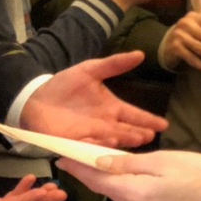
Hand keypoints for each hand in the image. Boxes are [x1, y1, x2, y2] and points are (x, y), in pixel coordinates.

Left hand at [20, 51, 167, 148]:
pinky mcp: (74, 143)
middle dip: (137, 134)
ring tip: (132, 139)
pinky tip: (106, 142)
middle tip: (148, 135)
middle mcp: (105, 125)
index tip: (163, 125)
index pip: (133, 115)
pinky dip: (97, 145)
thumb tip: (140, 54)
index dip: (147, 120)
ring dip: (121, 141)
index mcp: (111, 109)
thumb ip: (114, 64)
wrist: (38, 97)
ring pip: (109, 141)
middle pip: (125, 132)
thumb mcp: (90, 70)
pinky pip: (87, 146)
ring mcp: (90, 136)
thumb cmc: (65, 85)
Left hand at [57, 150, 200, 200]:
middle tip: (75, 153)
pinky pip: (133, 197)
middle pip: (105, 187)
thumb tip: (100, 161)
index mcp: (133, 193)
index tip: (60, 157)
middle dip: (89, 170)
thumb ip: (129, 163)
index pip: (96, 180)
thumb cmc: (198, 174)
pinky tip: (125, 171)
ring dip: (107, 176)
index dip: (77, 167)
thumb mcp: (162, 161)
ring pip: (119, 192)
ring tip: (96, 157)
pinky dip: (124, 183)